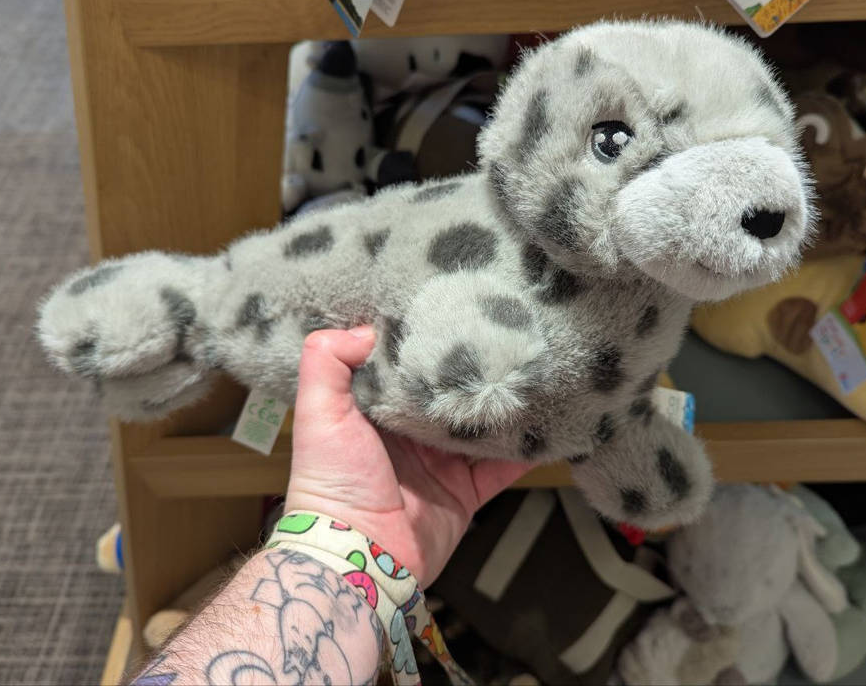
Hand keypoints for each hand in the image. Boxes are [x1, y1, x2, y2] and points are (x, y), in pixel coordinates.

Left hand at [285, 327, 534, 586]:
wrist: (358, 557)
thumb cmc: (331, 482)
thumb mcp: (318, 413)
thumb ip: (326, 362)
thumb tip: (365, 327)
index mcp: (374, 413)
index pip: (403, 368)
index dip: (422, 342)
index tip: (448, 308)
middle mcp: (408, 437)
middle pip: (448, 395)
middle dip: (471, 371)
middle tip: (503, 333)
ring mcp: (440, 465)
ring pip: (480, 426)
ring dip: (503, 405)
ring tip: (533, 370)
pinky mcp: (465, 493)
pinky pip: (502, 467)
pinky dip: (525, 450)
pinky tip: (548, 423)